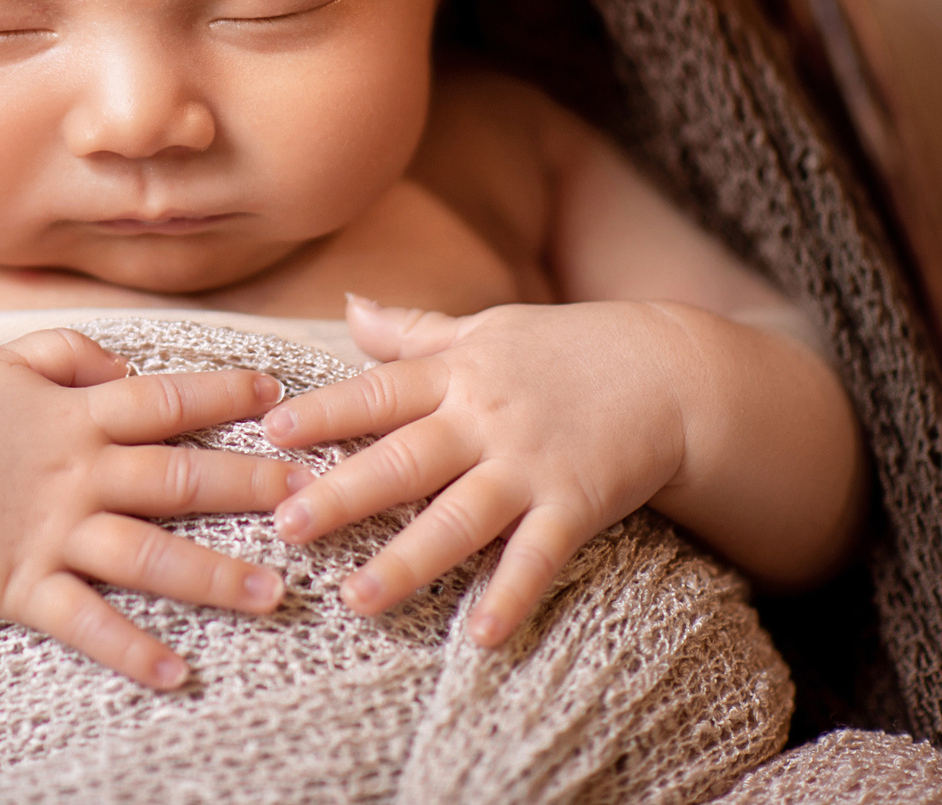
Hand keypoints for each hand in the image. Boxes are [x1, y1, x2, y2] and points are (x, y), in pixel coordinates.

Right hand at [0, 328, 309, 688]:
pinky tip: (176, 674)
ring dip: (214, 578)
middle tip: (315, 498)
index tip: (281, 398)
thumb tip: (127, 366)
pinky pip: (85, 623)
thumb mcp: (3, 360)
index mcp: (74, 413)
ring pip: (148, 557)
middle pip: (179, 480)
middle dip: (252, 489)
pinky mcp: (23, 586)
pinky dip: (130, 651)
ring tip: (273, 596)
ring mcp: (51, 533)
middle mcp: (75, 473)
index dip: (226, 396)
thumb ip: (71, 353)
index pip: (167, 400)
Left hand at [260, 294, 692, 647]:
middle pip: (404, 459)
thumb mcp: (487, 328)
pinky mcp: (578, 502)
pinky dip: (510, 594)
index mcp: (458, 374)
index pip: (378, 393)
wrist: (672, 369)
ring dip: (408, 560)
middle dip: (343, 494)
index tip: (269, 433)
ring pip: (459, 517)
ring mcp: (531, 463)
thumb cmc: (566, 349)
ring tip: (355, 599)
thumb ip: (414, 331)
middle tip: (285, 526)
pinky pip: (539, 555)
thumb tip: (349, 305)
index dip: (324, 412)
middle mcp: (486, 418)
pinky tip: (478, 635)